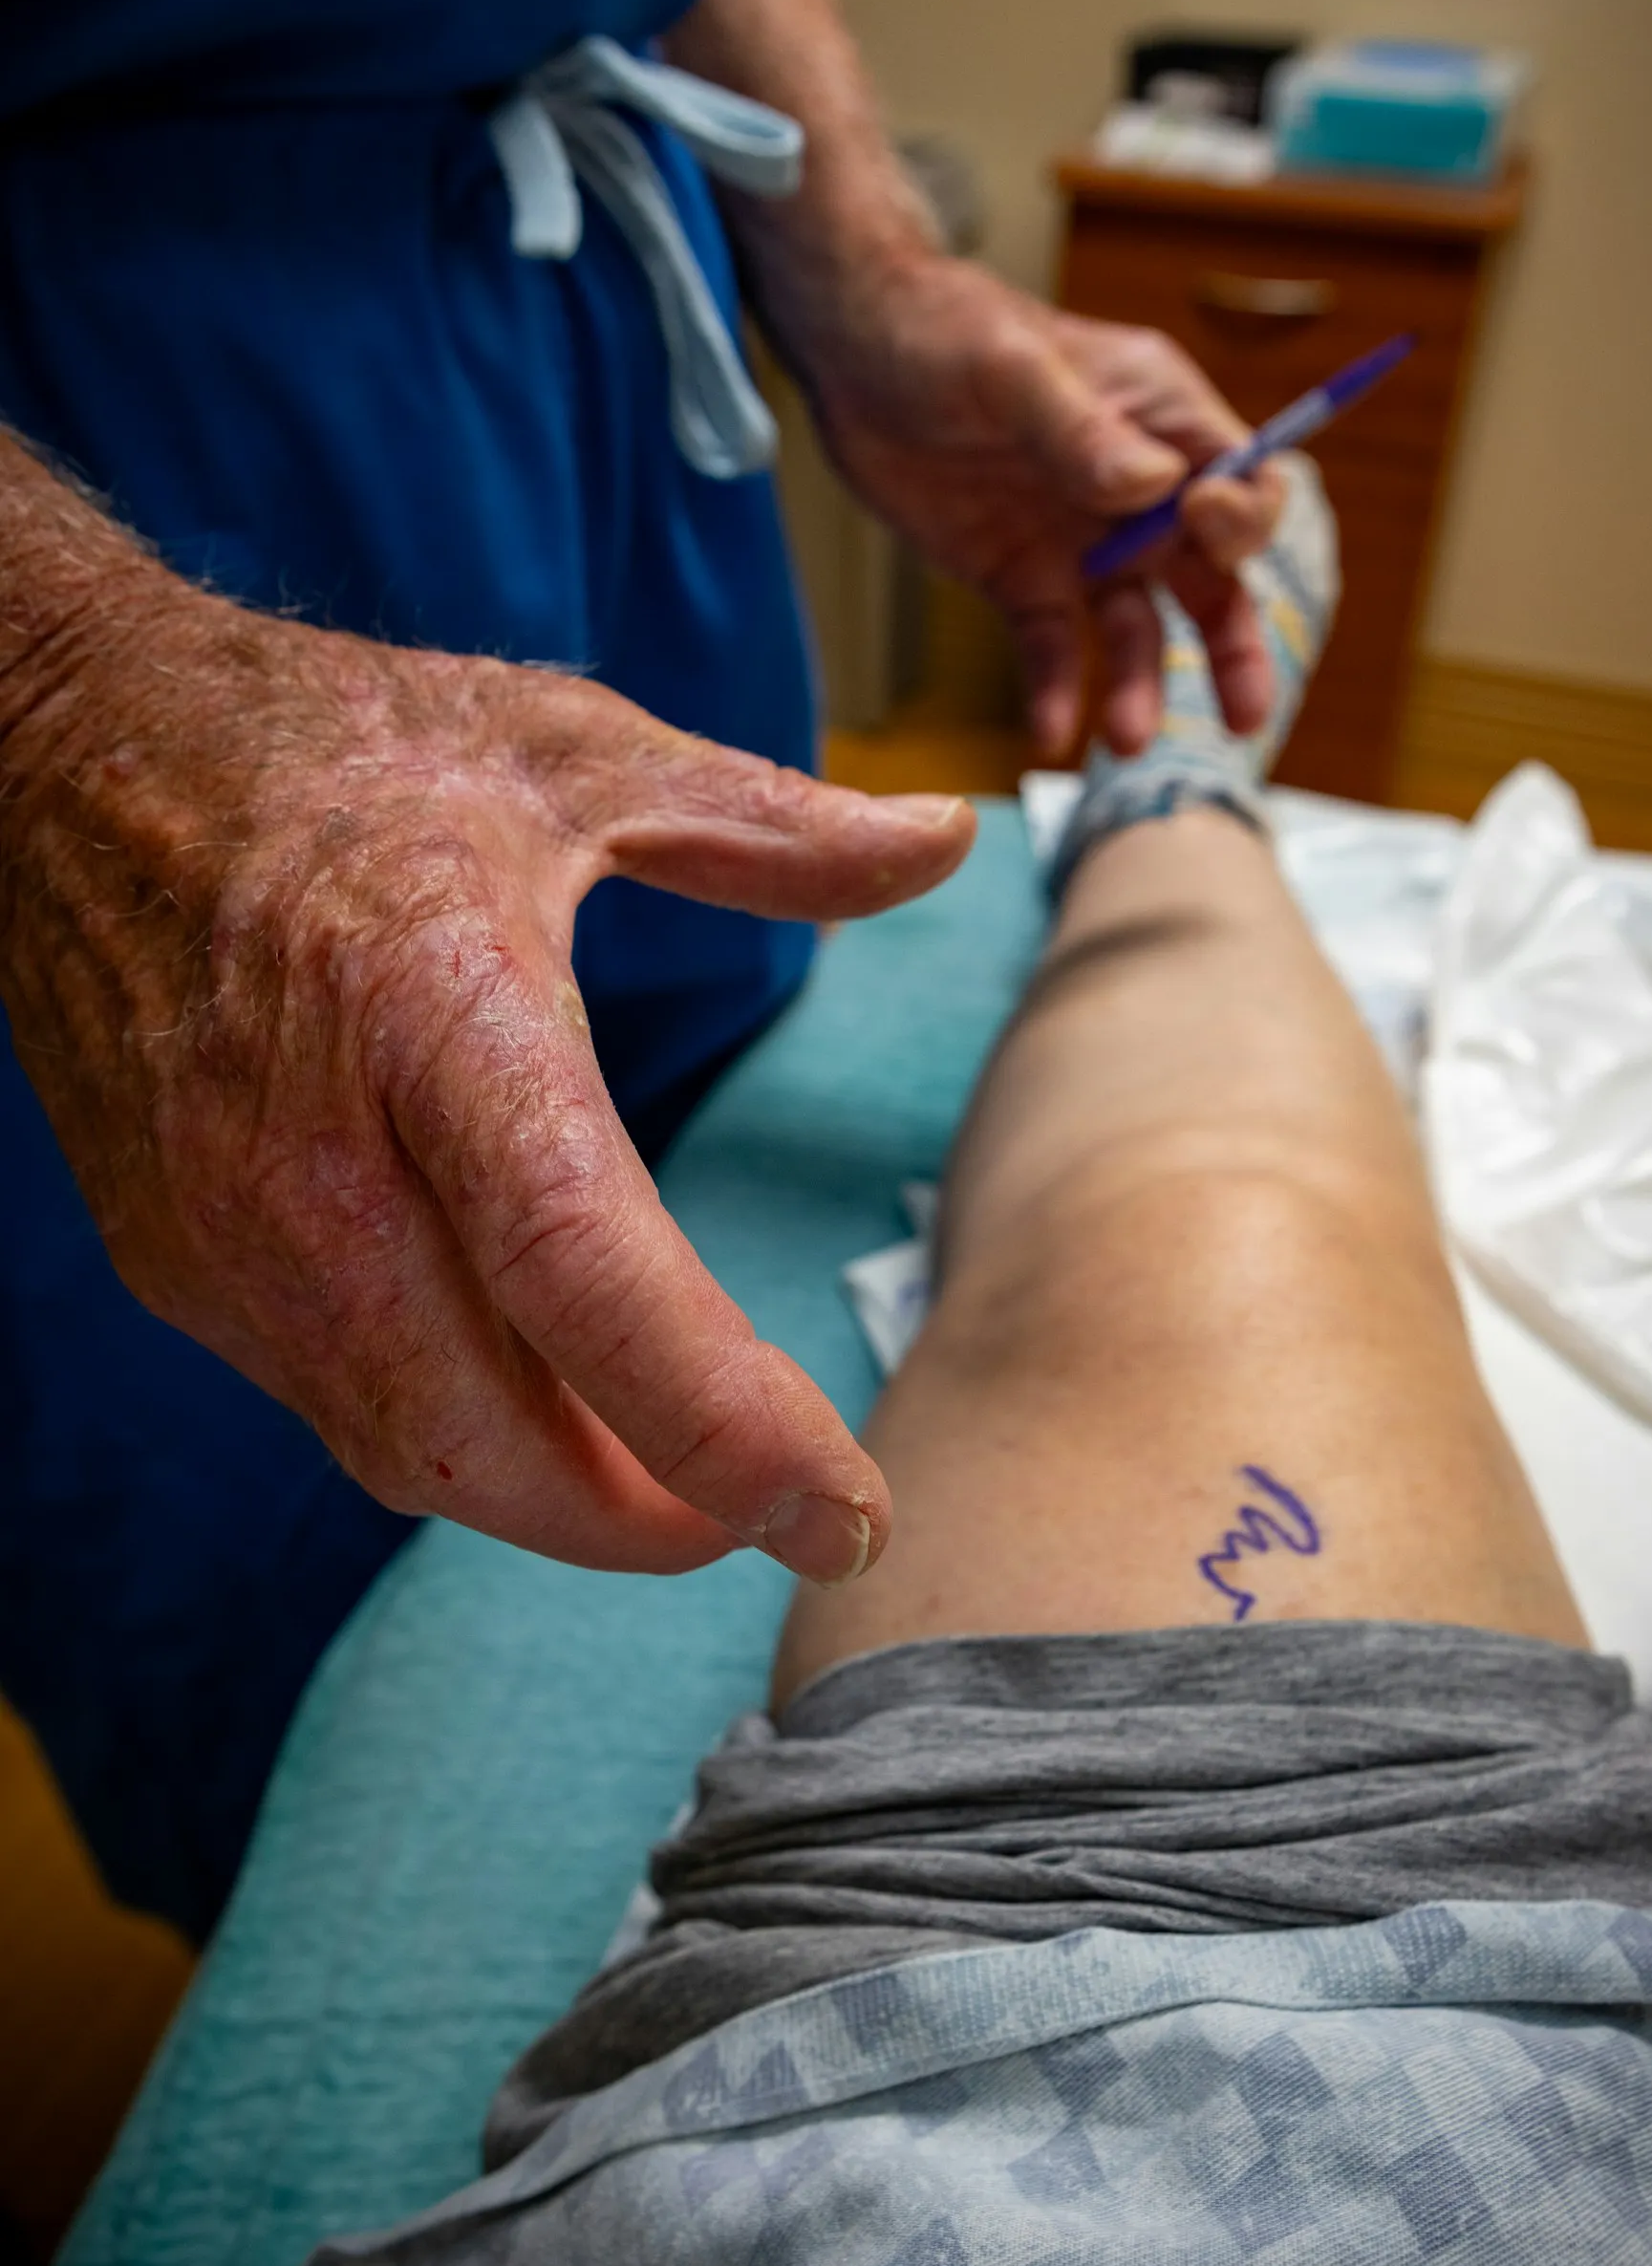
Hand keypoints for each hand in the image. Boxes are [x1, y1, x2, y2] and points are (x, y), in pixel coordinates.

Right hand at [0, 570, 971, 1580]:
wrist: (63, 754)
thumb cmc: (331, 747)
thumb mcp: (572, 749)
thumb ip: (771, 825)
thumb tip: (949, 839)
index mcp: (437, 1017)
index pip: (582, 1276)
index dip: (719, 1424)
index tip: (843, 1509)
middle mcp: (313, 1160)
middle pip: (490, 1437)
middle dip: (654, 1518)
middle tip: (784, 1511)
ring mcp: (225, 1233)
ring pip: (407, 1452)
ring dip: (558, 1496)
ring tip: (685, 1479)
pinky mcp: (178, 1264)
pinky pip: (337, 1405)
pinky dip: (458, 1438)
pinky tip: (543, 1402)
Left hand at [799, 254, 1286, 757]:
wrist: (852, 354)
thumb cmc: (944, 330)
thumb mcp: (1011, 369)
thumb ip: (1081, 429)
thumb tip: (1154, 487)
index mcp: (1164, 421)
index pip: (1244, 484)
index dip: (1241, 518)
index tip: (1201, 523)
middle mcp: (1140, 492)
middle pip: (1213, 579)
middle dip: (1233, 648)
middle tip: (1245, 718)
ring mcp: (1083, 544)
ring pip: (1138, 630)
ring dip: (1139, 685)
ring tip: (1124, 740)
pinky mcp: (1024, 582)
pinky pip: (1052, 648)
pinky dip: (1054, 692)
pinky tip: (1048, 734)